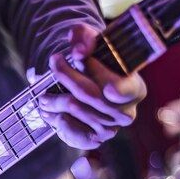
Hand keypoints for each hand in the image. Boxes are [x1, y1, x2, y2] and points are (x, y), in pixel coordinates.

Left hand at [39, 23, 146, 149]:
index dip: (97, 72)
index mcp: (135, 89)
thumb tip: (79, 50)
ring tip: (44, 96)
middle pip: (90, 94)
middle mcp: (127, 112)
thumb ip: (85, 38)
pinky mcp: (95, 140)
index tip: (77, 58)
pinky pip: (73, 133)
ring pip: (76, 111)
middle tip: (51, 68)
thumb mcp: (89, 41)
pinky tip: (50, 113)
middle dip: (65, 78)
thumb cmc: (92, 60)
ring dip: (55, 101)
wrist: (87, 85)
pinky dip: (58, 121)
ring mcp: (112, 129)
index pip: (118, 85)